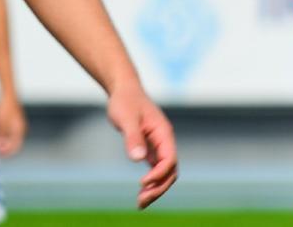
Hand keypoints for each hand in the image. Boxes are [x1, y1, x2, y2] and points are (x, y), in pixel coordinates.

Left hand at [0, 94, 27, 157]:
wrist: (8, 95)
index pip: (15, 147)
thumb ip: (1, 136)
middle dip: (5, 147)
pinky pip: (10, 132)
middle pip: (14, 143)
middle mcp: (21, 129)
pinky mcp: (15, 121)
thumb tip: (0, 145)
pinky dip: (5, 136)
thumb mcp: (1, 124)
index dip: (7, 152)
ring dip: (4, 142)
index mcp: (19, 131)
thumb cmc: (5, 109)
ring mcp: (19, 125)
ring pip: (12, 138)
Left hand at [106, 83, 177, 208]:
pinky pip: (156, 170)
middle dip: (159, 188)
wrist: (122, 90)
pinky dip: (151, 183)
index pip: (169, 160)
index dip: (159, 174)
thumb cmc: (125, 101)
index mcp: (164, 133)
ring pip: (164, 173)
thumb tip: (139, 158)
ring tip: (140, 203)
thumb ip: (133, 137)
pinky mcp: (150, 149)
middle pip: (170, 171)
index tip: (142, 182)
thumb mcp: (126, 117)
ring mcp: (159, 146)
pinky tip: (141, 193)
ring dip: (156, 189)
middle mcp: (165, 141)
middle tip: (141, 201)